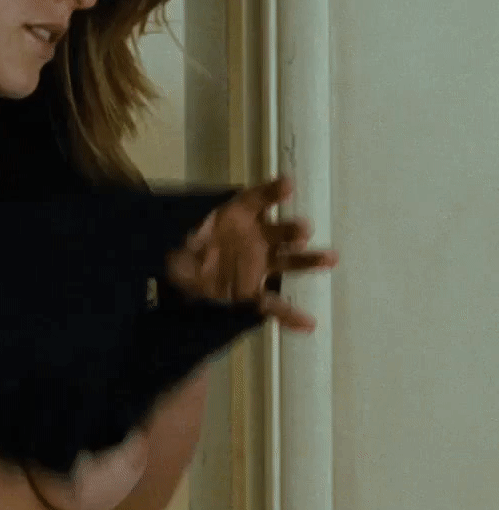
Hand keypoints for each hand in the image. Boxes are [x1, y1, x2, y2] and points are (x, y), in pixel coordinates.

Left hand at [165, 176, 337, 330]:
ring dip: (308, 259)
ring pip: (288, 261)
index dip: (271, 192)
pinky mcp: (253, 292)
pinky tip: (308, 323)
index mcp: (236, 217)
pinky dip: (290, 314)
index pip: (256, 200)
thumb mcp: (179, 236)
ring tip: (331, 257)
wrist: (177, 279)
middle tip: (303, 231)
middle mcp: (254, 237)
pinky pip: (274, 304)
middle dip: (290, 231)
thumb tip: (189, 240)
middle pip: (278, 232)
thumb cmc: (182, 249)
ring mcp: (258, 264)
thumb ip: (189, 239)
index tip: (288, 186)